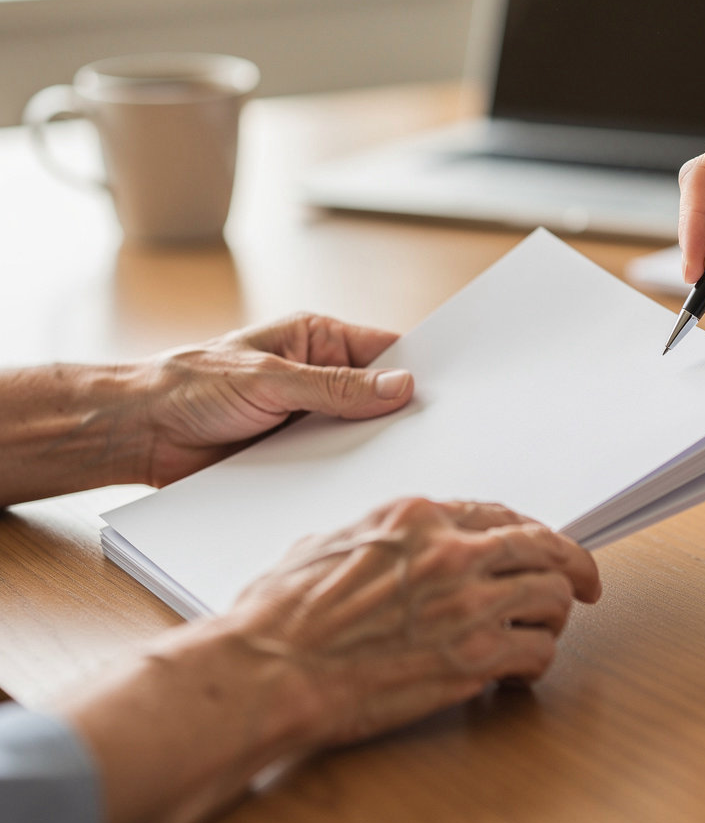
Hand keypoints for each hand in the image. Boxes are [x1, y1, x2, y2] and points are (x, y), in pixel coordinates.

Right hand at [63, 497, 600, 822]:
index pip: (500, 513)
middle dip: (572, 565)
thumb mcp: (328, 543)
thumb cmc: (281, 612)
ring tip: (545, 630)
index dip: (530, 531)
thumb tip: (394, 548)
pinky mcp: (472, 656)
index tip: (541, 545)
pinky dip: (537, 662)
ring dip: (554, 615)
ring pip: (553, 596)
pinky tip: (521, 671)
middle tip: (585, 582)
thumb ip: (378, 537)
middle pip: (544, 546)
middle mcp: (452, 551)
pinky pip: (538, 652)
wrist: (269, 669)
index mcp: (417, 516)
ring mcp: (467, 603)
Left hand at [141, 312, 413, 485]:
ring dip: (369, 447)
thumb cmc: (193, 384)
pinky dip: (344, 472)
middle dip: (397, 413)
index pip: (383, 349)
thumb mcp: (271, 379)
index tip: (445, 390)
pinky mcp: (294, 454)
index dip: (414, 367)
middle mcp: (317, 376)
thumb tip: (400, 386)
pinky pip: (332, 462)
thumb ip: (336, 386)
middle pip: (375, 395)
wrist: (141, 432)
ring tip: (399, 462)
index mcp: (316, 339)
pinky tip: (361, 483)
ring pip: (357, 432)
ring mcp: (307, 416)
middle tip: (430, 435)